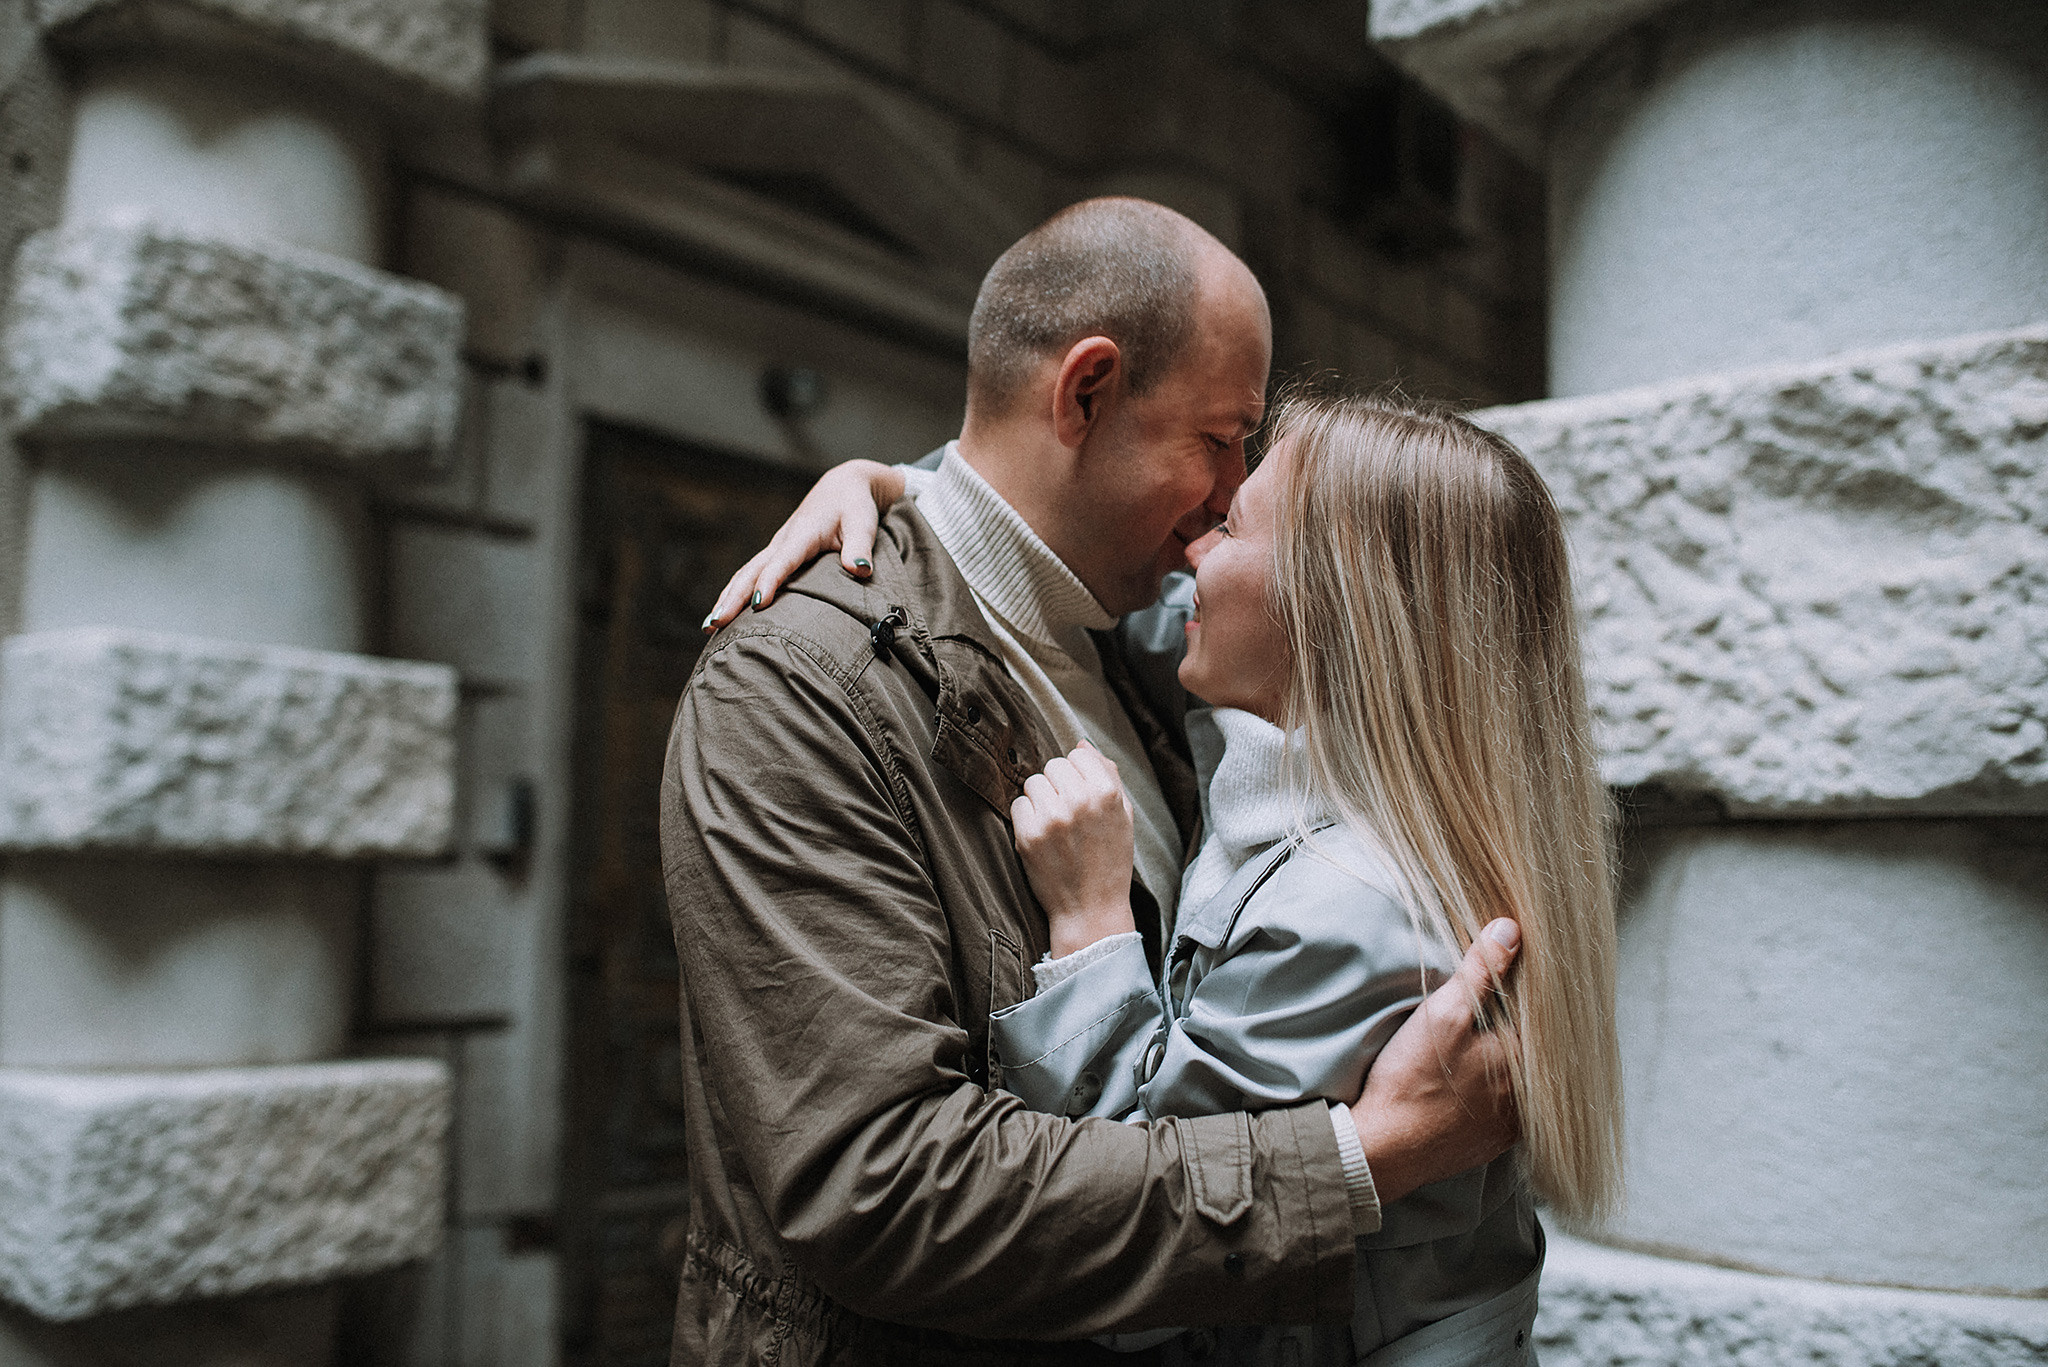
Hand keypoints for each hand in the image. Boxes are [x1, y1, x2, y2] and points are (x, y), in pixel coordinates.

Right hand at [704, 460, 906, 630]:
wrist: (842, 487)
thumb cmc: (854, 505)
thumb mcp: (862, 522)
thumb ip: (861, 546)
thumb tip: (860, 570)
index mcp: (803, 534)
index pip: (783, 561)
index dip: (770, 581)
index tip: (759, 603)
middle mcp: (782, 541)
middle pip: (752, 571)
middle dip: (733, 597)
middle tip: (717, 623)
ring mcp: (776, 548)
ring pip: (745, 574)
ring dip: (727, 598)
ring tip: (710, 626)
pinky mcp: (776, 555)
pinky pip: (749, 575)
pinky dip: (734, 593)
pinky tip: (724, 612)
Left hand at [1009, 744, 1136, 957]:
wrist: (1091, 909)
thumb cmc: (1109, 860)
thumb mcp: (1123, 815)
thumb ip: (1107, 774)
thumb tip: (1081, 743)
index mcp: (1107, 793)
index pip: (1078, 755)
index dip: (1078, 774)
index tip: (1081, 796)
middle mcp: (1079, 800)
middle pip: (1053, 765)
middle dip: (1058, 785)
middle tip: (1067, 814)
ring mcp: (1052, 817)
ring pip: (1033, 783)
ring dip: (1040, 800)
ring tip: (1055, 826)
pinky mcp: (1028, 834)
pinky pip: (1018, 805)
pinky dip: (1026, 818)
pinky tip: (1042, 837)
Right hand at [1347, 919, 1521, 1204]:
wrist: (1386, 1150)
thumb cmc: (1413, 1079)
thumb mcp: (1443, 1012)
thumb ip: (1481, 971)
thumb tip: (1511, 929)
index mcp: (1525, 1058)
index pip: (1540, 1012)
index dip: (1525, 987)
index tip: (1516, 966)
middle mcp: (1530, 1095)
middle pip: (1532, 1047)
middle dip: (1517, 1023)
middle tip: (1494, 1002)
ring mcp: (1514, 1124)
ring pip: (1522, 1078)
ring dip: (1508, 1058)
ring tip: (1484, 1038)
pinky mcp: (1495, 1142)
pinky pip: (1509, 1107)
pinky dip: (1497, 1089)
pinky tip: (1475, 1078)